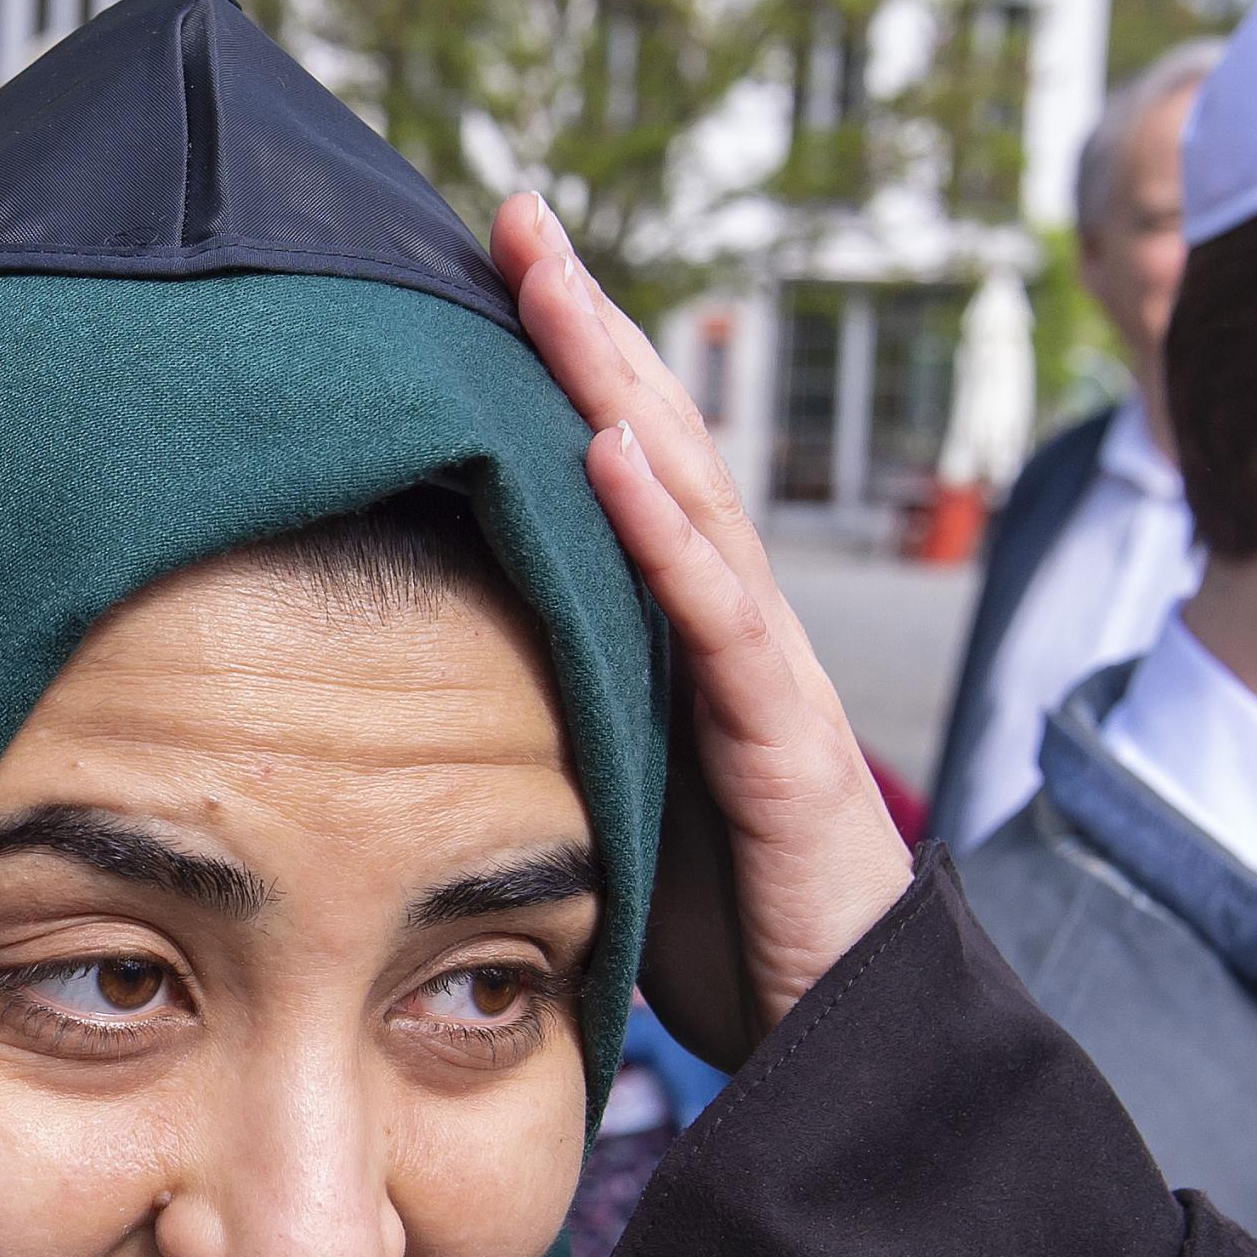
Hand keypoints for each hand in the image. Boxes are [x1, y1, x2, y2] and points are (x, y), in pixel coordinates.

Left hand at [493, 194, 910, 1067]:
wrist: (840, 1039)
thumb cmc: (720, 926)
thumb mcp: (604, 798)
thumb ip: (548, 723)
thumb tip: (415, 694)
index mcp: (678, 638)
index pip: (616, 476)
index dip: (558, 373)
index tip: (478, 278)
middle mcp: (728, 632)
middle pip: (653, 446)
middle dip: (584, 328)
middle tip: (513, 217)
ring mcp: (766, 677)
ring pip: (689, 500)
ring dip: (617, 382)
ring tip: (549, 281)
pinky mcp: (786, 745)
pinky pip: (720, 621)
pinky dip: (664, 528)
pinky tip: (608, 446)